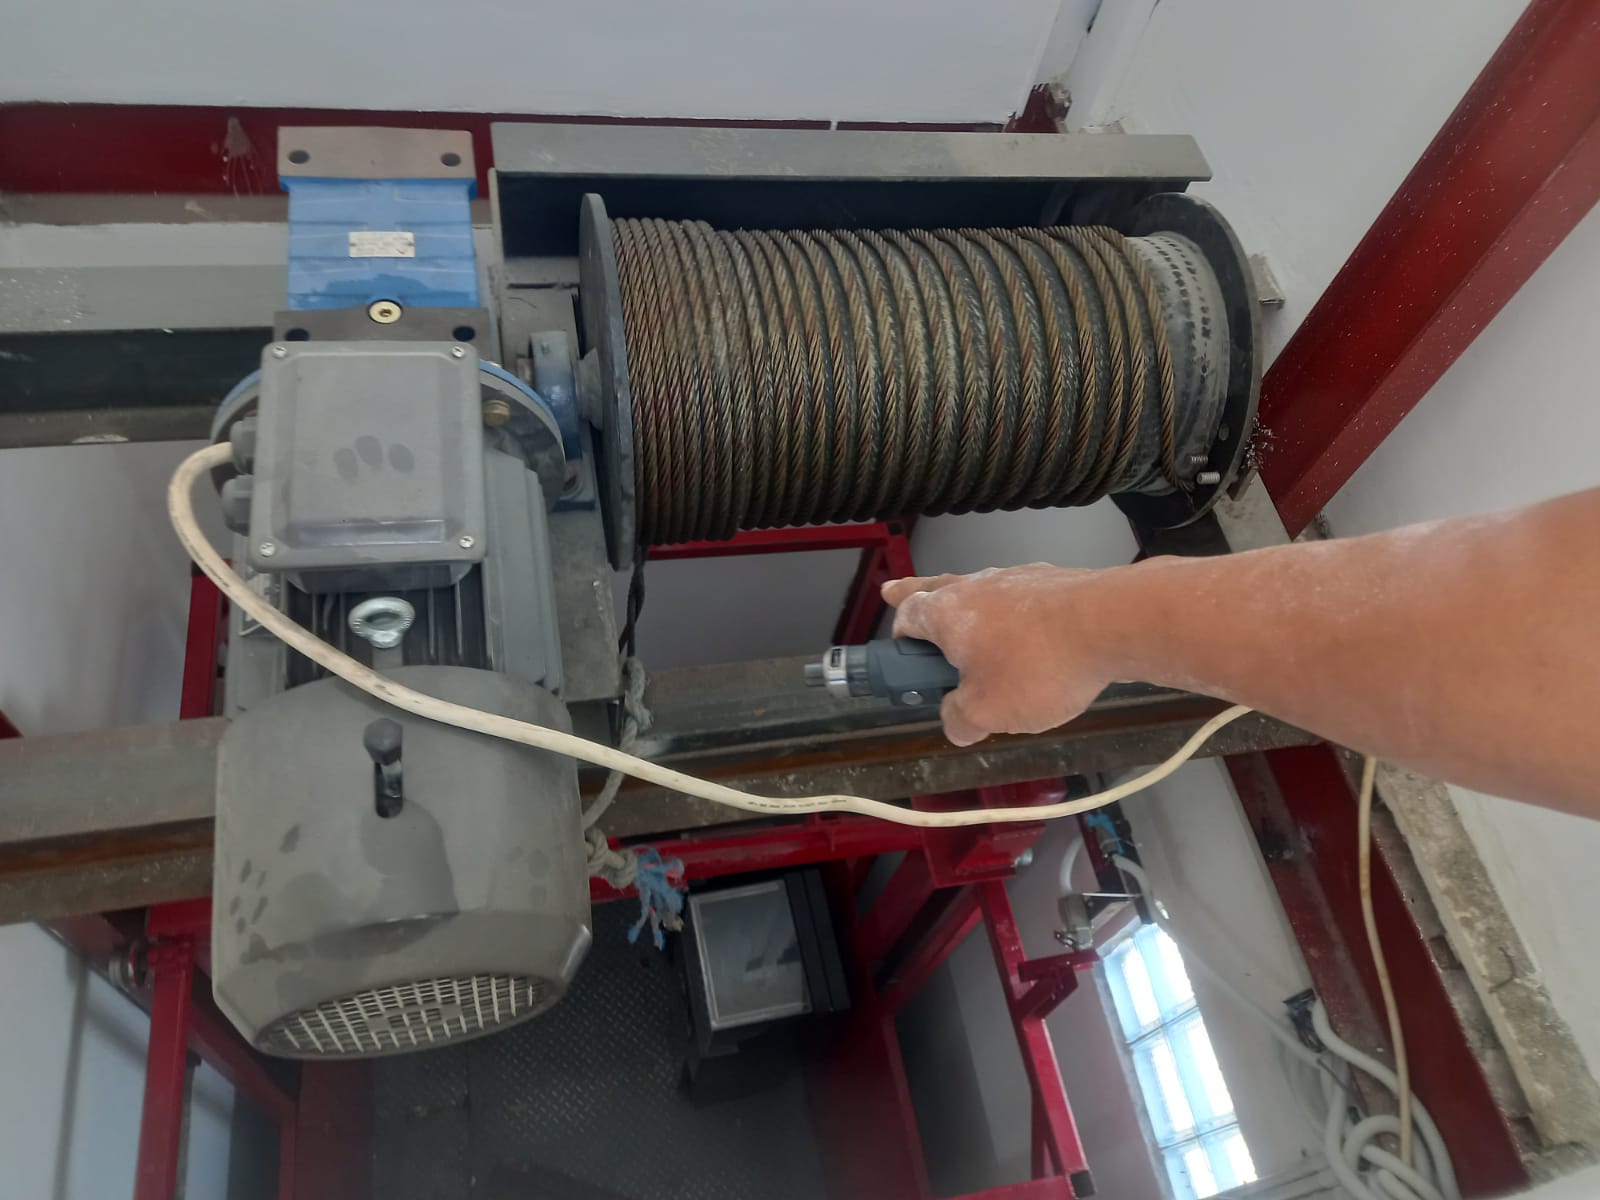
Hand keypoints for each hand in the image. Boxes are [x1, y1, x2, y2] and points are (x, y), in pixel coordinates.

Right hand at [883, 564, 1120, 746]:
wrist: (1115, 623)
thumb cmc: (1039, 668)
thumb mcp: (989, 712)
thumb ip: (961, 720)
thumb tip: (954, 722)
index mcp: (946, 613)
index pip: (907, 616)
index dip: (899, 638)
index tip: (901, 656)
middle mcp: (976, 585)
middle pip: (935, 586)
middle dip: (914, 594)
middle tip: (897, 596)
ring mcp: (1018, 577)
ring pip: (980, 589)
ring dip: (969, 606)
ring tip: (972, 629)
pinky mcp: (1055, 580)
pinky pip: (1021, 596)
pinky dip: (1015, 612)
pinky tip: (1032, 636)